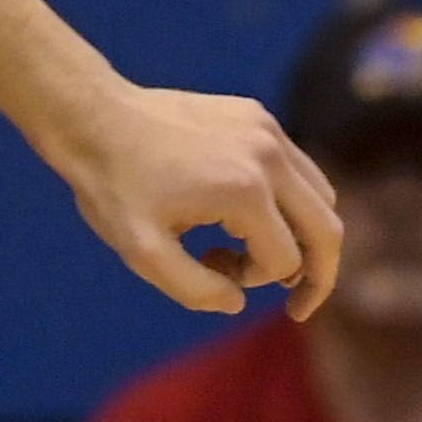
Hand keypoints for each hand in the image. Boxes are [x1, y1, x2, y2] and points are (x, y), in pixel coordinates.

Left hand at [56, 84, 343, 321]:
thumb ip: (196, 292)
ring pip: (321, 199)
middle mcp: (269, 156)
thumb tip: (239, 301)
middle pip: (327, 230)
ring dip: (301, 237)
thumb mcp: (144, 254)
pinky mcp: (258, 117)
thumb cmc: (113, 188)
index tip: (212, 269)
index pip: (286, 261)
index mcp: (245, 191)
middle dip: (317, 276)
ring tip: (255, 252)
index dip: (257, 282)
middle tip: (295, 305)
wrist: (94, 117)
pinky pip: (299, 170)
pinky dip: (289, 203)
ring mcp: (268, 130)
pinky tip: (244, 215)